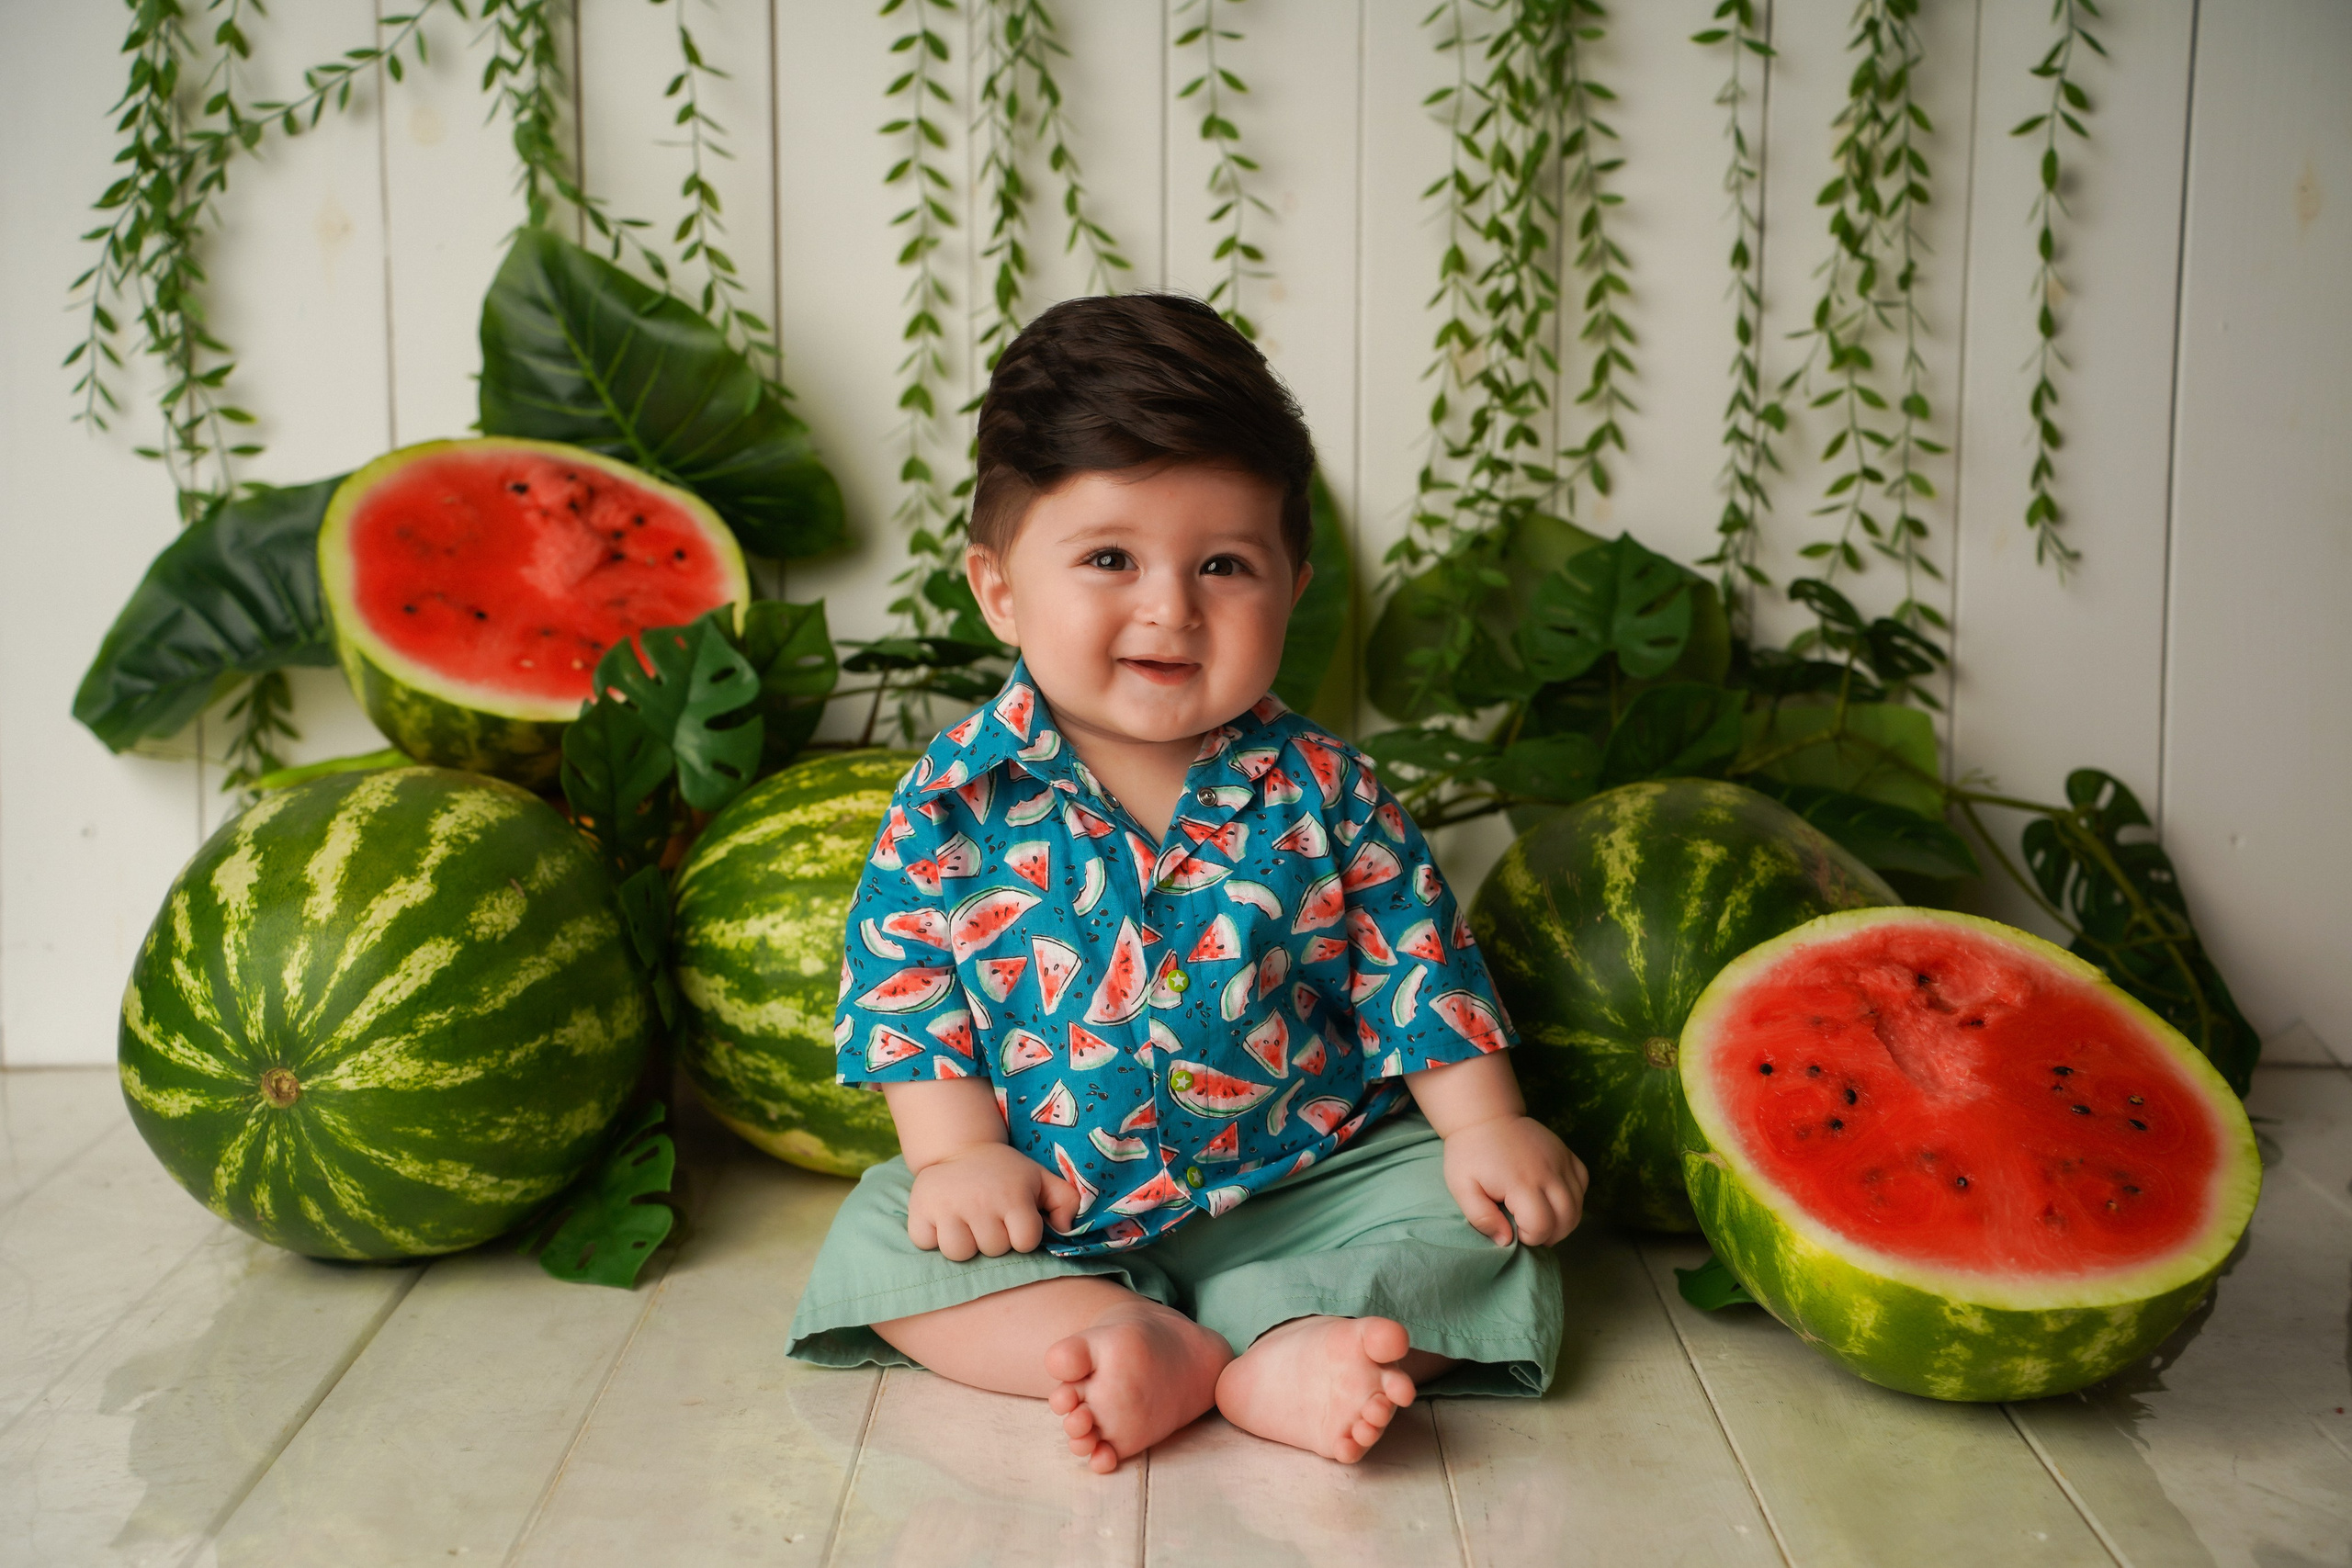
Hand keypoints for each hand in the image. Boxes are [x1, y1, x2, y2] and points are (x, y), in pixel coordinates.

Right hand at [906, 1141, 1079, 1260]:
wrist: (959, 1147)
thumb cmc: (1005, 1173)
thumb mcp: (1041, 1179)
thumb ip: (1066, 1202)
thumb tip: (1064, 1229)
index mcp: (1012, 1195)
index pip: (1024, 1243)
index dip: (1022, 1236)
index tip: (1014, 1220)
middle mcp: (979, 1201)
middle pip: (992, 1249)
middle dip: (994, 1239)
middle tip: (988, 1217)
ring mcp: (946, 1206)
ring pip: (958, 1253)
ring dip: (964, 1242)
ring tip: (966, 1222)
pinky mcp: (919, 1209)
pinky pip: (925, 1242)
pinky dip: (931, 1235)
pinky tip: (942, 1218)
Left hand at [1439, 1115, 1587, 1247]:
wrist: (1485, 1116)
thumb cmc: (1469, 1154)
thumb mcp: (1462, 1188)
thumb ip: (1481, 1218)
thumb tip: (1505, 1241)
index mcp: (1521, 1183)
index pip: (1542, 1226)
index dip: (1531, 1238)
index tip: (1516, 1232)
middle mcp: (1547, 1173)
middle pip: (1567, 1219)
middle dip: (1551, 1235)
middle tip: (1531, 1231)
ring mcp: (1560, 1160)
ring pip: (1578, 1204)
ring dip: (1565, 1221)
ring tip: (1543, 1221)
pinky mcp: (1566, 1153)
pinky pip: (1583, 1182)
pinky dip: (1575, 1197)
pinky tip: (1555, 1200)